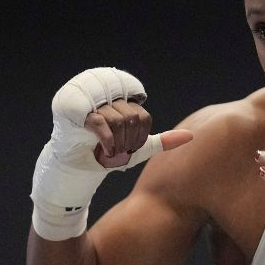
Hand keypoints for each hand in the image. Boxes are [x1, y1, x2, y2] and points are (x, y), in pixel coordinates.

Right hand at [30, 67, 192, 239]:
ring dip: (117, 144)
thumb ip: (160, 141)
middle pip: (132, 117)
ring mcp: (88, 100)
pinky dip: (107, 142)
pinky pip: (102, 123)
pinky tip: (104, 152)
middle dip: (128, 142)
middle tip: (116, 152)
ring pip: (119, 120)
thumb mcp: (135, 149)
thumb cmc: (103, 155)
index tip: (128, 147)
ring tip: (108, 152)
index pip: (143, 115)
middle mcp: (105, 94)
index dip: (139, 136)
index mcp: (121, 99)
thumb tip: (191, 136)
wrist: (74, 169)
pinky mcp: (74, 109)